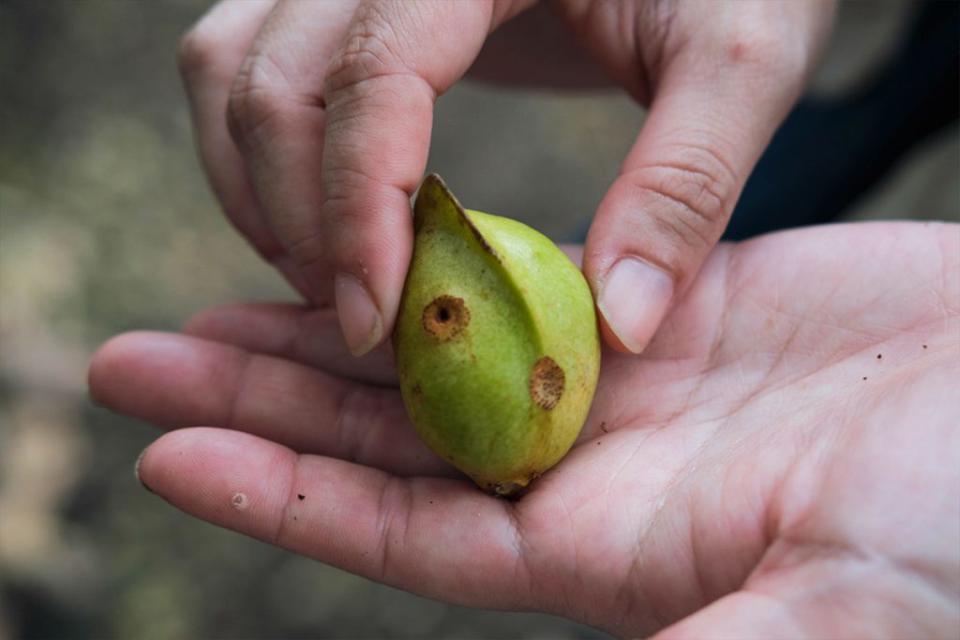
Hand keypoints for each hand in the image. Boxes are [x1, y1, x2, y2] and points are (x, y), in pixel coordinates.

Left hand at [89, 222, 958, 636]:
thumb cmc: (956, 519)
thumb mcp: (835, 614)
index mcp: (603, 550)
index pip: (400, 528)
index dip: (279, 495)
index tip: (169, 450)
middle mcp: (589, 472)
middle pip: (383, 439)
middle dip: (260, 403)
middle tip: (139, 362)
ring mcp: (618, 386)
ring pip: (433, 355)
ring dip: (327, 329)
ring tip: (217, 308)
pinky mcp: (659, 308)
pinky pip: (517, 286)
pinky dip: (440, 268)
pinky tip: (376, 246)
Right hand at [176, 0, 832, 355]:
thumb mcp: (743, 55)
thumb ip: (687, 181)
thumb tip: (620, 325)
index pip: (373, 70)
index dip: (356, 206)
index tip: (376, 322)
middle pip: (270, 76)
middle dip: (296, 217)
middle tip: (360, 322)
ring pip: (228, 65)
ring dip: (257, 187)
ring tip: (332, 281)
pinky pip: (245, 59)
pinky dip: (257, 152)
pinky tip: (322, 221)